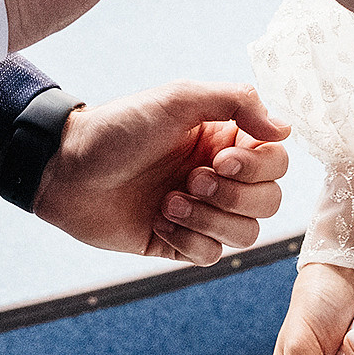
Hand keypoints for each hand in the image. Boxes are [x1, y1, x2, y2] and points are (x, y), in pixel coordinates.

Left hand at [32, 84, 290, 264]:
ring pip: (246, 234)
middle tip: (189, 180)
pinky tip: (157, 220)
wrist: (66, 169)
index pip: (277, 162)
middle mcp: (219, 176)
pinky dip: (187, 239)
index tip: (217, 159)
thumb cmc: (120, 127)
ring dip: (209, 219)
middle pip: (269, 202)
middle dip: (232, 196)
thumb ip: (237, 102)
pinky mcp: (178, 243)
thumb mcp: (179, 98)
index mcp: (225, 141)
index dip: (256, 167)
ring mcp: (200, 212)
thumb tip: (286, 128)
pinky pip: (210, 256)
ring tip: (169, 202)